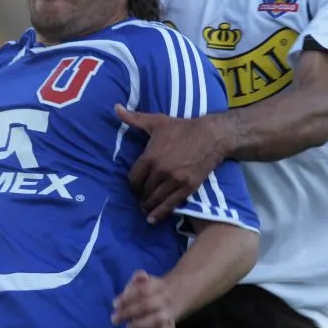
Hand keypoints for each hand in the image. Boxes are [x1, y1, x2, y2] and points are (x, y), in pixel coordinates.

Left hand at [111, 270, 176, 327]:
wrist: (174, 298)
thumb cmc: (151, 290)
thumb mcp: (144, 281)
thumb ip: (137, 278)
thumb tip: (140, 276)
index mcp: (158, 285)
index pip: (142, 290)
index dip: (127, 298)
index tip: (115, 304)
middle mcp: (165, 299)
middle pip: (147, 305)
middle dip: (128, 313)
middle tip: (114, 319)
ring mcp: (169, 314)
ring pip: (157, 320)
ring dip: (139, 325)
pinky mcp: (171, 327)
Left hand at [115, 105, 226, 223]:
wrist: (211, 135)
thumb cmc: (182, 127)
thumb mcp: (157, 121)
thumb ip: (134, 118)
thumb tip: (115, 108)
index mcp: (150, 156)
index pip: (133, 178)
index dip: (133, 184)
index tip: (135, 185)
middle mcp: (160, 170)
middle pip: (143, 190)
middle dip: (141, 194)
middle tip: (141, 197)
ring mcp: (174, 180)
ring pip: (155, 199)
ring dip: (148, 205)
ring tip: (145, 208)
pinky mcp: (187, 187)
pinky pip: (170, 204)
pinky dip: (159, 213)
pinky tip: (151, 219)